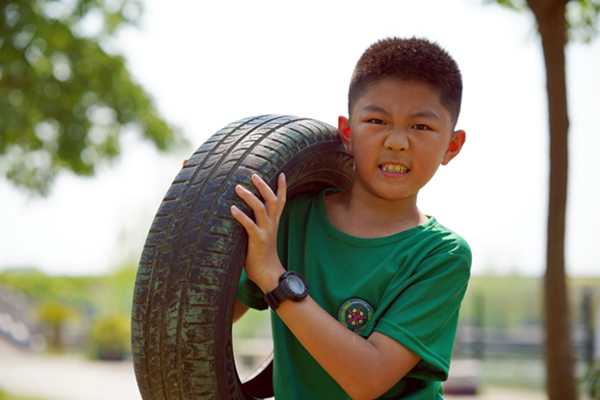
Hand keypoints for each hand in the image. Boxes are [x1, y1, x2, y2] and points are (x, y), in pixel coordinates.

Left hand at [231, 173, 286, 291]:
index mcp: (274, 222)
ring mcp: (265, 232)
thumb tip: (242, 211)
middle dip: (264, 186)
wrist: (268, 273)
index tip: (281, 173)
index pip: (281, 201)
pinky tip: (232, 209)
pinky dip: (241, 216)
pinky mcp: (257, 240)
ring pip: (261, 209)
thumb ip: (257, 223)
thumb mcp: (262, 235)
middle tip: (254, 175)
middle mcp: (271, 224)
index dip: (282, 188)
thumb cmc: (261, 255)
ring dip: (249, 197)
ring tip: (238, 187)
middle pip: (272, 200)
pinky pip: (249, 225)